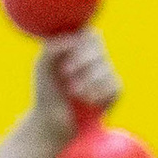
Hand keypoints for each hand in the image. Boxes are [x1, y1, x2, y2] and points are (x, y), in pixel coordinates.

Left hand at [29, 30, 116, 148]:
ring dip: (88, 79)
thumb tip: (76, 38)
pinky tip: (88, 101)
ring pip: (106, 67)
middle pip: (99, 48)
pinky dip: (98, 93)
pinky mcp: (115, 91)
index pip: (90, 35)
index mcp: (79, 49)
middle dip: (82, 60)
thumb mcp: (43, 65)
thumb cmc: (46, 92)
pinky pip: (115, 86)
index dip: (80, 44)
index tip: (65, 58)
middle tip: (66, 73)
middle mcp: (95, 59)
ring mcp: (106, 74)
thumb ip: (54, 46)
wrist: (52, 122)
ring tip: (73, 92)